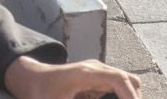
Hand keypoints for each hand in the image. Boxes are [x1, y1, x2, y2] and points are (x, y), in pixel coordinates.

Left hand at [4, 56, 142, 98]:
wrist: (32, 78)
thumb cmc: (42, 91)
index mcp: (86, 73)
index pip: (119, 79)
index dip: (132, 96)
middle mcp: (96, 69)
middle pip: (130, 81)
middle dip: (134, 98)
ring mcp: (98, 73)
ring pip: (127, 84)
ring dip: (128, 97)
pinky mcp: (98, 79)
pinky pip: (118, 88)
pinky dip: (122, 97)